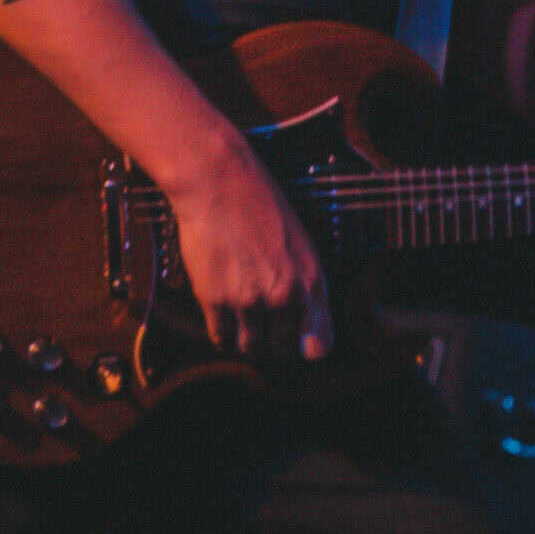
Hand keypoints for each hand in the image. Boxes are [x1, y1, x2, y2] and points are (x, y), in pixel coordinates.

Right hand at [161, 150, 332, 361]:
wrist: (217, 183)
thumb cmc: (258, 205)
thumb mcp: (300, 243)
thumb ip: (303, 283)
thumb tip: (300, 319)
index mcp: (311, 281)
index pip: (319, 345)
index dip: (306, 346)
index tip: (296, 339)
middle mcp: (284, 295)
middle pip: (281, 351)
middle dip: (272, 342)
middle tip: (261, 326)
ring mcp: (248, 300)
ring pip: (250, 348)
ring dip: (245, 339)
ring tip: (239, 320)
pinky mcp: (215, 299)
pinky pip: (220, 339)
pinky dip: (221, 333)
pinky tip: (221, 317)